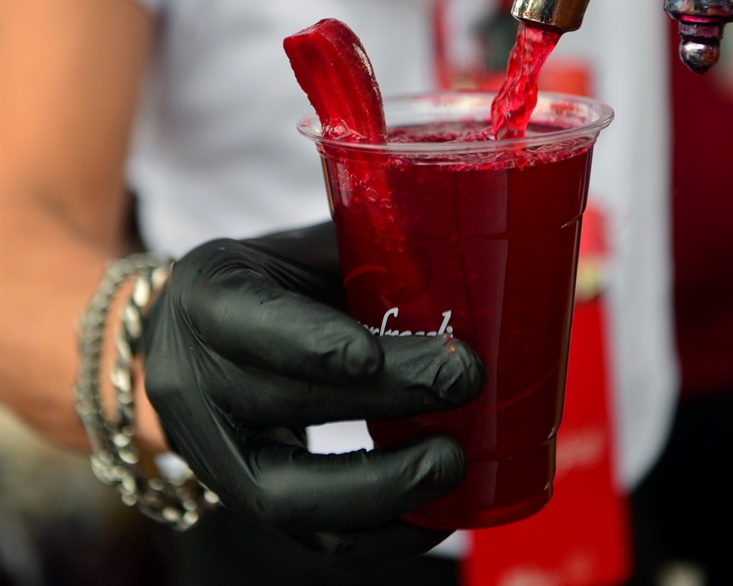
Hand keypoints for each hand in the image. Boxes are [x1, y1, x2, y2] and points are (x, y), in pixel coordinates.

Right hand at [141, 223, 484, 569]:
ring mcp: (214, 453)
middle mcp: (192, 380)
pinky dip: (382, 536)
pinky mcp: (248, 503)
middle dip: (385, 399)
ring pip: (289, 493)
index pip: (249, 320)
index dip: (308, 343)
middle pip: (285, 403)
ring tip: (454, 463)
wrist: (205, 343)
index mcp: (209, 296)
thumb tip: (478, 282)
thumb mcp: (313, 253)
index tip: (373, 356)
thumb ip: (374, 261)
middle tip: (464, 381)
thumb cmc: (282, 284)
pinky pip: (311, 541)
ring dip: (383, 485)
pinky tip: (439, 515)